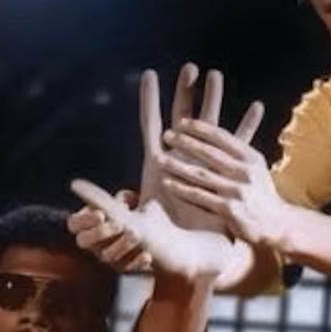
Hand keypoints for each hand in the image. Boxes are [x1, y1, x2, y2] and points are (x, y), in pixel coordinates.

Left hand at [68, 64, 261, 272]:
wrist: (192, 265)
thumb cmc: (159, 248)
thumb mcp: (128, 222)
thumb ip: (104, 203)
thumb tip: (74, 185)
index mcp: (157, 168)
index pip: (151, 127)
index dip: (149, 101)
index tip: (149, 74)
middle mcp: (180, 162)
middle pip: (183, 118)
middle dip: (186, 91)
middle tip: (192, 66)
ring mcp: (204, 168)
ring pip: (210, 127)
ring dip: (215, 101)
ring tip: (217, 75)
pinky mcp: (224, 177)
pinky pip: (238, 148)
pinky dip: (247, 127)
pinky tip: (256, 108)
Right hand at [69, 188, 153, 273]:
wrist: (154, 232)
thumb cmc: (133, 211)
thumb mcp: (128, 201)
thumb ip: (123, 198)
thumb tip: (123, 201)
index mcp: (86, 224)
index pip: (74, 224)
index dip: (84, 220)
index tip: (101, 214)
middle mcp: (92, 243)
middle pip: (84, 241)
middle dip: (100, 232)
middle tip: (119, 224)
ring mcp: (106, 257)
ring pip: (107, 256)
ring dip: (122, 245)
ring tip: (136, 234)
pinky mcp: (123, 268)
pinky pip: (127, 269)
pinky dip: (137, 263)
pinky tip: (147, 255)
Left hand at [158, 118, 292, 248]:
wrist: (277, 225)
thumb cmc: (260, 194)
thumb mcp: (256, 168)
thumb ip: (236, 153)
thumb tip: (211, 132)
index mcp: (251, 157)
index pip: (222, 137)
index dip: (201, 128)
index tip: (182, 123)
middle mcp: (245, 172)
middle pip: (210, 153)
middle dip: (186, 143)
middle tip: (167, 135)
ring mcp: (237, 191)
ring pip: (202, 174)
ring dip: (179, 165)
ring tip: (160, 158)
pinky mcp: (230, 210)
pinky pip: (201, 197)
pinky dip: (183, 189)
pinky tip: (168, 183)